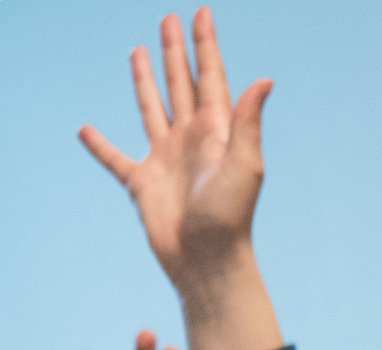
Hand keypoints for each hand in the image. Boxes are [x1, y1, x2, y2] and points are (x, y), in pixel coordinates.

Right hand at [79, 9, 270, 294]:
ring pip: (151, 108)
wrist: (209, 261)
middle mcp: (191, 139)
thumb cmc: (230, 217)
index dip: (205, 45)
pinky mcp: (143, 183)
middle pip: (180, 83)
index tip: (201, 12)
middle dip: (175, 51)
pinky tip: (86, 130)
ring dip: (145, 80)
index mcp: (216, 131)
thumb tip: (263, 81)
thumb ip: (247, 122)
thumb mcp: (244, 165)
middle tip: (169, 18)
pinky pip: (115, 158)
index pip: (210, 77)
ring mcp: (166, 159)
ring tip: (139, 51)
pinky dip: (100, 145)